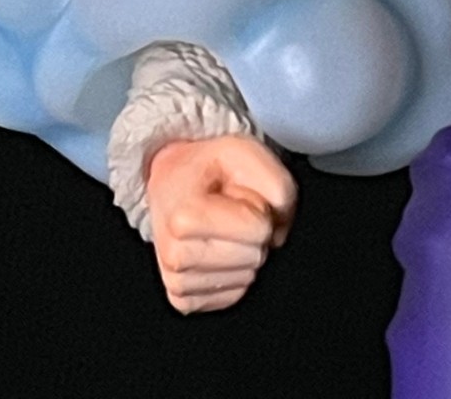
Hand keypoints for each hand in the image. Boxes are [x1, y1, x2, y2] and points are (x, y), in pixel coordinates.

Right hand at [146, 135, 296, 313]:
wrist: (171, 182)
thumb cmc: (207, 168)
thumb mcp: (245, 151)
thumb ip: (277, 184)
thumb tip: (279, 231)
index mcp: (184, 218)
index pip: (259, 230)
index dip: (260, 208)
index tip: (238, 195)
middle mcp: (174, 255)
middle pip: (255, 257)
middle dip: (255, 231)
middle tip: (232, 211)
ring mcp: (177, 282)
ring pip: (246, 279)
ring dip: (245, 252)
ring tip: (223, 227)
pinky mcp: (183, 300)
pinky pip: (234, 295)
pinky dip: (236, 272)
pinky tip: (219, 249)